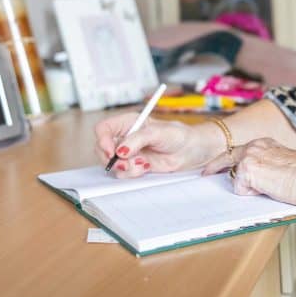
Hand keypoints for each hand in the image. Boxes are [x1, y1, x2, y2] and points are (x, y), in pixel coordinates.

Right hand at [94, 112, 223, 177]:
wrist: (193, 151)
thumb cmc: (179, 135)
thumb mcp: (158, 132)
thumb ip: (137, 140)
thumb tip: (120, 151)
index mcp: (128, 123)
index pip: (104, 129)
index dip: (103, 140)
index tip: (112, 152)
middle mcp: (125, 137)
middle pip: (102, 148)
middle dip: (112, 159)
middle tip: (127, 164)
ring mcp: (129, 153)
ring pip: (112, 164)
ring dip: (125, 168)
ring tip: (143, 164)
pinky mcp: (135, 166)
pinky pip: (124, 173)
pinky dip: (132, 173)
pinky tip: (146, 168)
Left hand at [202, 137, 295, 202]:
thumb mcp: (284, 164)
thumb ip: (267, 166)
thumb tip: (258, 178)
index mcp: (264, 143)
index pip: (240, 150)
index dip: (228, 160)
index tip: (219, 165)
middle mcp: (254, 146)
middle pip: (226, 157)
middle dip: (214, 167)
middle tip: (205, 174)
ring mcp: (248, 157)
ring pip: (236, 176)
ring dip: (248, 187)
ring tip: (270, 187)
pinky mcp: (246, 170)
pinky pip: (241, 189)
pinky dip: (252, 194)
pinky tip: (268, 190)